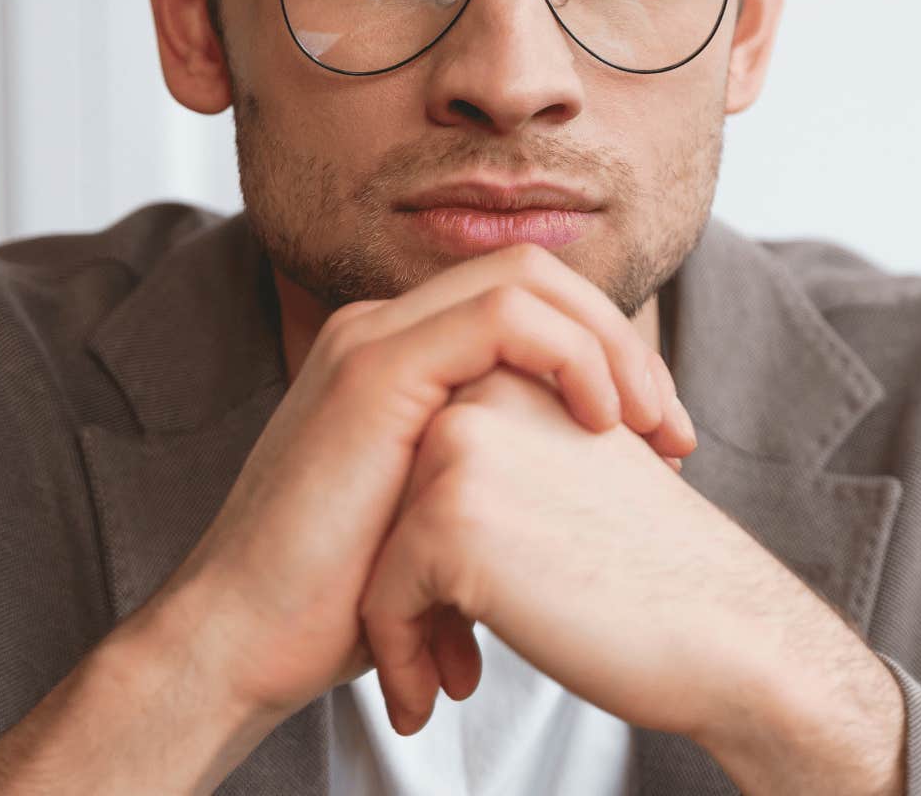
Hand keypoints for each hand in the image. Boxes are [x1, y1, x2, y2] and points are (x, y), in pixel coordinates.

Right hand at [139, 244, 697, 722]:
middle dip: (625, 340)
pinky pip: (505, 315)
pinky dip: (574, 354)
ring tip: (654, 430)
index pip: (531, 306)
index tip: (661, 441)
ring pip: (530, 278)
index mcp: (401, 357)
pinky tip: (605, 421)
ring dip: (613, 345)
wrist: (245, 644)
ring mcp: (375, 339)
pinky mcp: (375, 369)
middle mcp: (384, 330)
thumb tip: (590, 498)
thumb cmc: (342, 604)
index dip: (610, 354)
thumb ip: (501, 481)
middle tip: (674, 432)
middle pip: (538, 276)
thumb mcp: (444, 523)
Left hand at [355, 366, 832, 742]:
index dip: (439, 548)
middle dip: (414, 586)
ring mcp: (461, 451)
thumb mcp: (581, 477)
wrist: (728, 630)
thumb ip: (512, 457)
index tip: (462, 618)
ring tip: (444, 679)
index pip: (424, 463)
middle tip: (451, 657)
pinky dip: (399, 659)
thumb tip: (432, 499)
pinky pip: (382, 602)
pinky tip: (434, 701)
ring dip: (401, 628)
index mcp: (518, 374)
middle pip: (393, 503)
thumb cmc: (662, 572)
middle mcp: (482, 394)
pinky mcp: (449, 520)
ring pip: (380, 552)